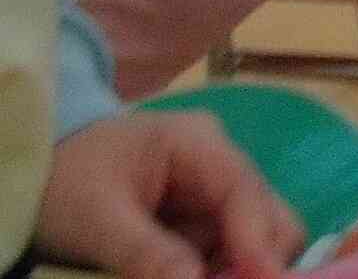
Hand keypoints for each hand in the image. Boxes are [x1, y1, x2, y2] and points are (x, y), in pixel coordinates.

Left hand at [36, 110, 303, 278]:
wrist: (37, 170)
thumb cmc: (64, 184)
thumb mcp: (96, 220)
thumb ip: (146, 253)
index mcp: (198, 145)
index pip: (245, 192)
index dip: (259, 241)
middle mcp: (219, 165)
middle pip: (267, 213)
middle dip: (256, 258)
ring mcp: (212, 193)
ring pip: (251, 237)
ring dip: (233, 268)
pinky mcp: (199, 219)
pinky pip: (223, 249)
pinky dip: (214, 270)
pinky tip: (189, 276)